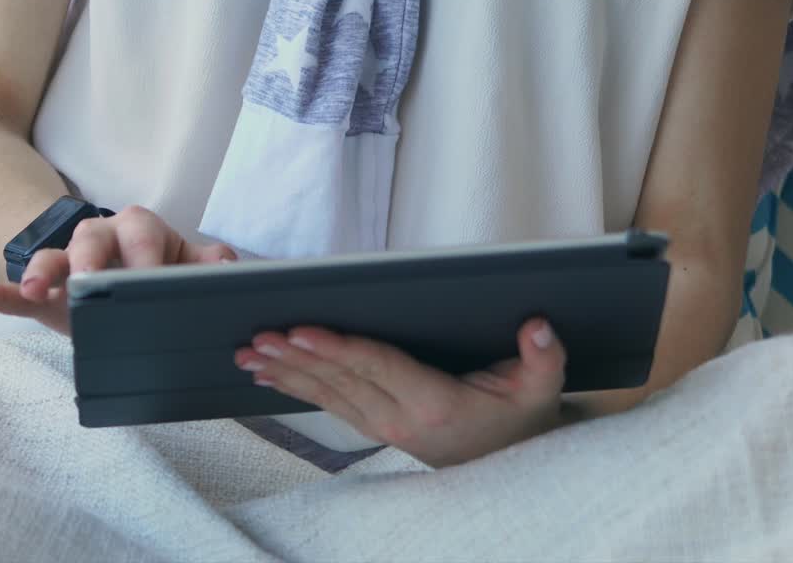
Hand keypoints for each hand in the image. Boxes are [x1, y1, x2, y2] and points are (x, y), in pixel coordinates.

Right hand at [0, 205, 234, 333]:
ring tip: (32, 287)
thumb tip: (227, 264)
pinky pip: (15, 291)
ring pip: (51, 257)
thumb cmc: (160, 282)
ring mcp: (67, 266)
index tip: (144, 282)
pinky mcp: (41, 294)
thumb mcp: (187, 275)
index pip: (142, 234)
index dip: (143, 256)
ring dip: (40, 270)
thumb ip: (208, 268)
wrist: (126, 293)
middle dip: (90, 257)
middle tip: (90, 282)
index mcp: (141, 233)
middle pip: (91, 237)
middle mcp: (101, 240)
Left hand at [234, 318, 566, 467]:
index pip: (377, 368)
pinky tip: (266, 374)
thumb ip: (544, 358)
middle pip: (340, 381)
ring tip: (249, 355)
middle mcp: (400, 418)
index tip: (302, 331)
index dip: (338, 348)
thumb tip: (538, 326)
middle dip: (296, 358)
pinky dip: (295, 387)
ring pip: (327, 394)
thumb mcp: (542, 391)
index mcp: (434, 403)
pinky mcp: (374, 426)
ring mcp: (383, 426)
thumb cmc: (520, 420)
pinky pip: (328, 404)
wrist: (510, 466)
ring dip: (286, 372)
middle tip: (258, 336)